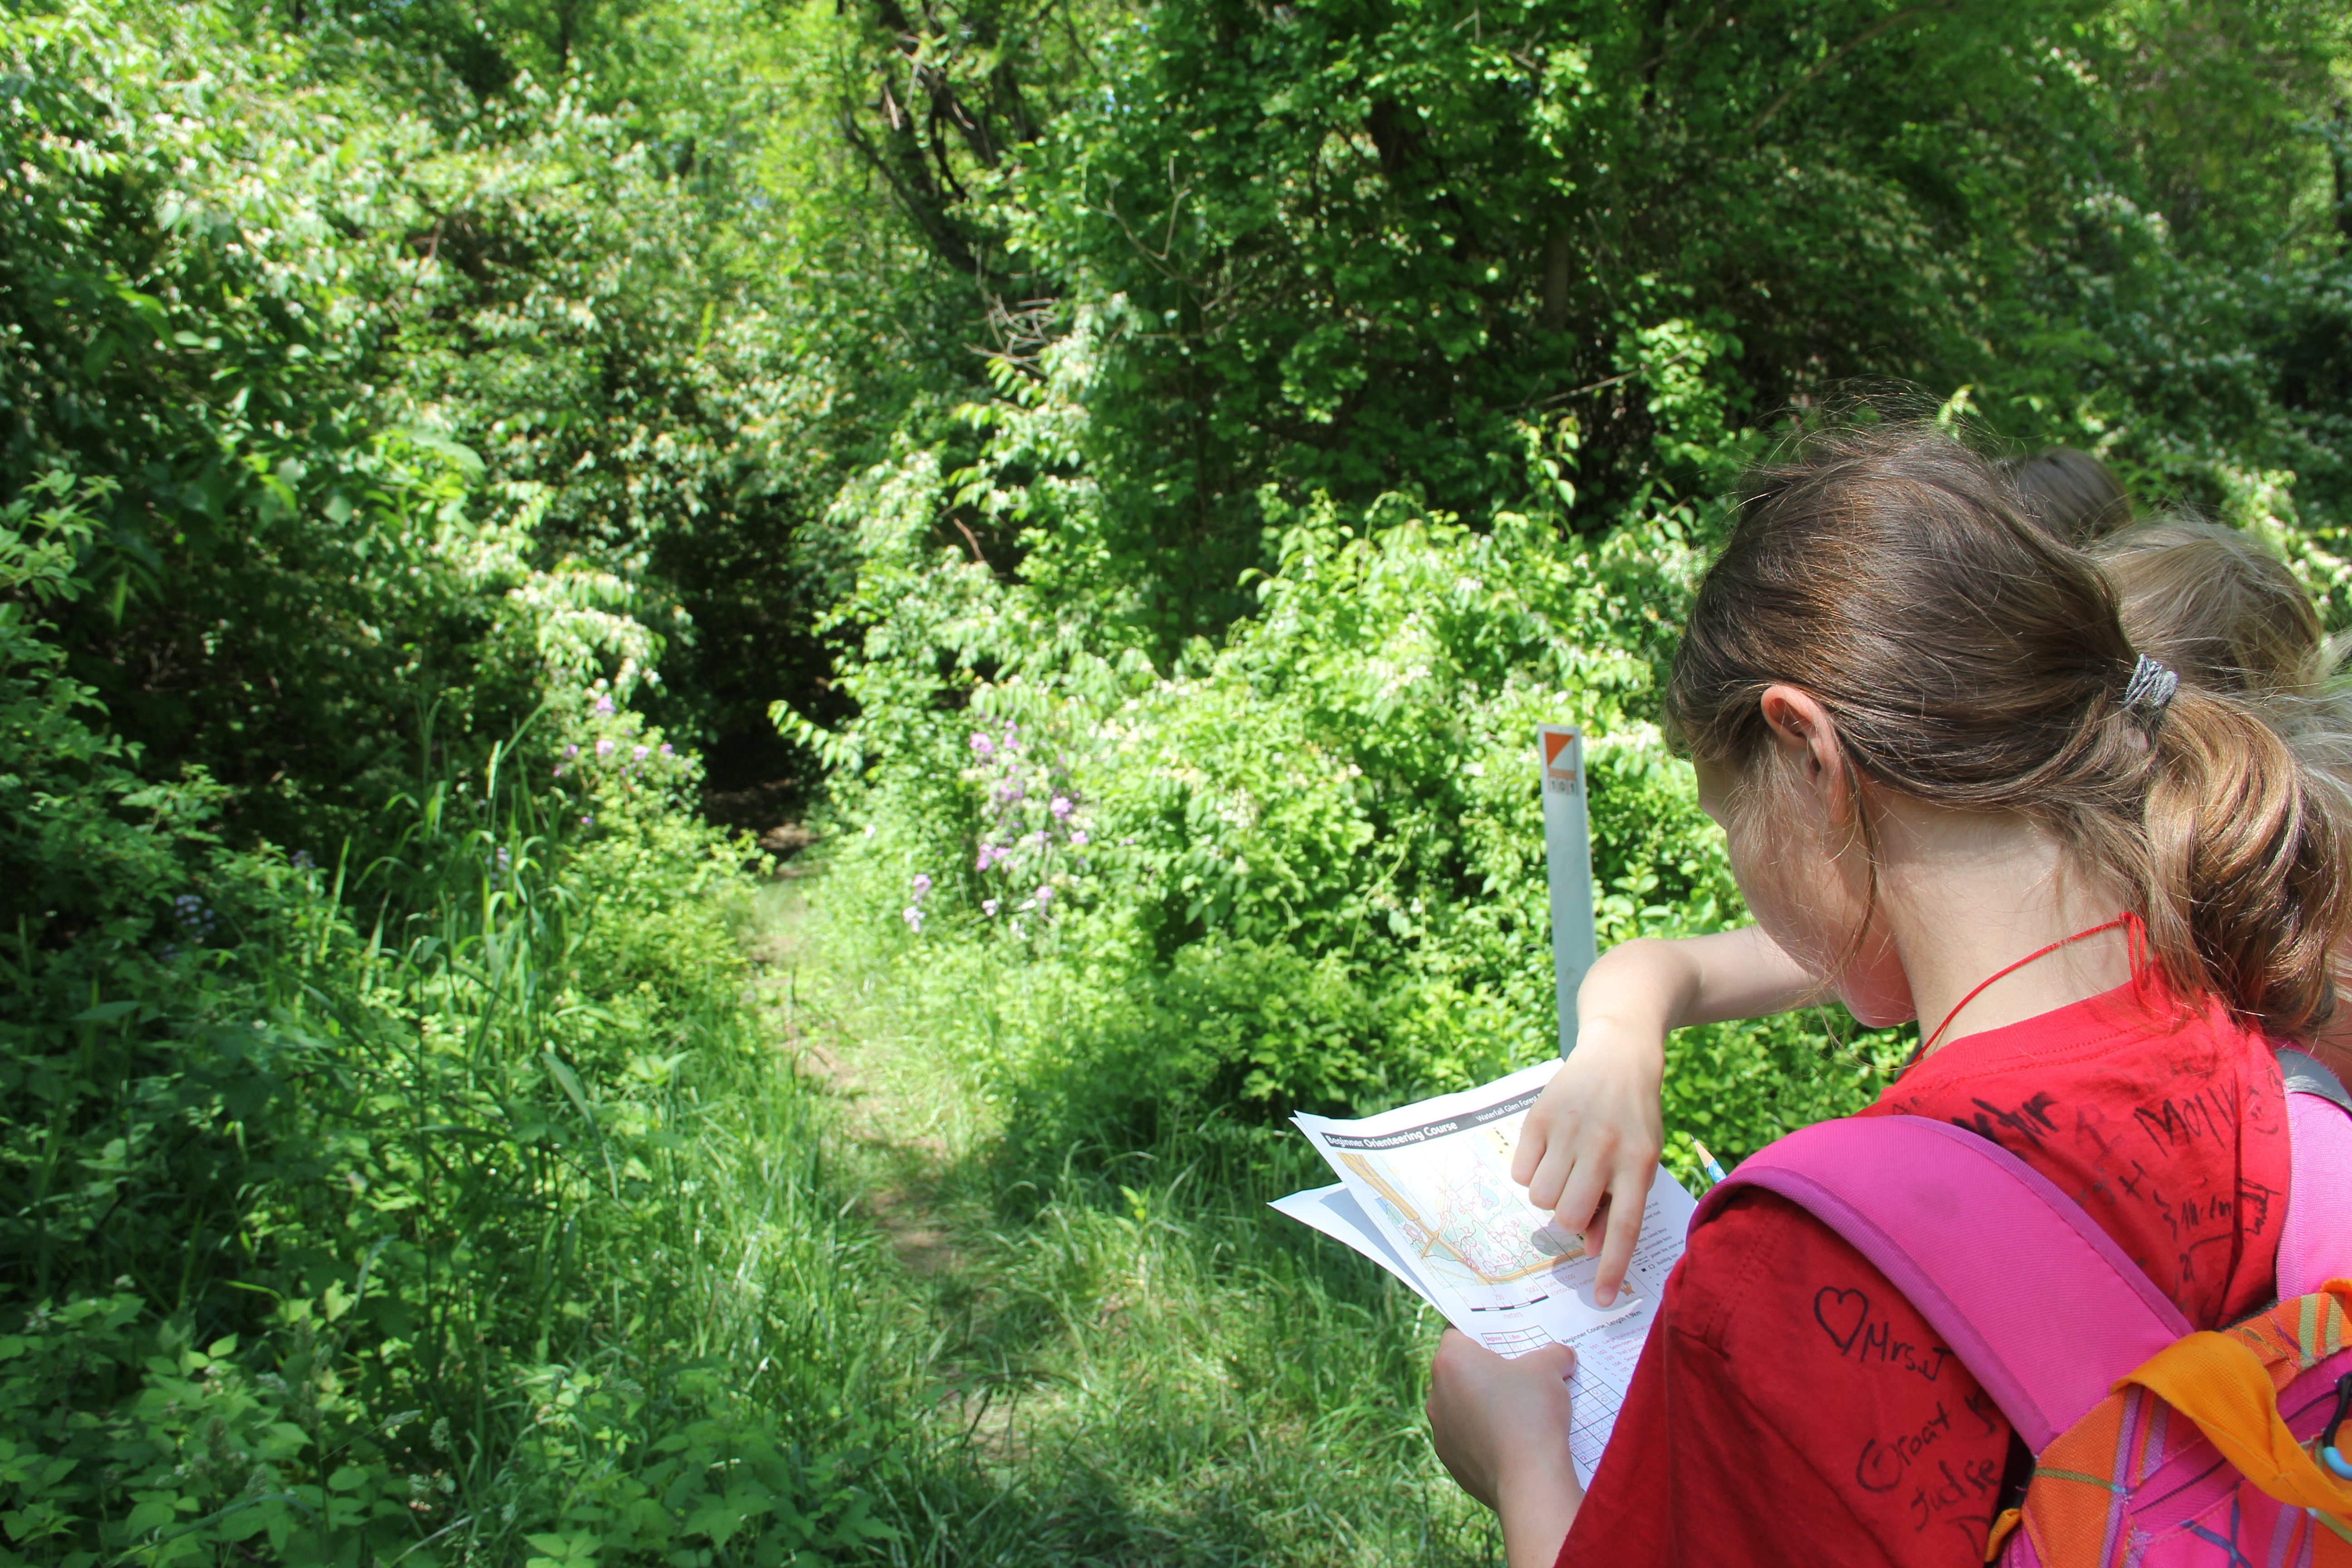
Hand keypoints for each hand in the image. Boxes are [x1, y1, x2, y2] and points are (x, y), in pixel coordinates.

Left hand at [1427, 1330, 1581, 1565]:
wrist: (1528, 1480)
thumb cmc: (1532, 1413)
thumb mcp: (1549, 1369)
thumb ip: (1553, 1354)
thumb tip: (1562, 1355)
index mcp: (1451, 1362)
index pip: (1457, 1336)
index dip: (1482, 1338)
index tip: (1505, 1347)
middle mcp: (1437, 1394)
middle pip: (1460, 1373)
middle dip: (1487, 1374)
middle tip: (1519, 1378)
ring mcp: (1441, 1431)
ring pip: (1462, 1408)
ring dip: (1484, 1408)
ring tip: (1519, 1414)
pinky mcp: (1451, 1461)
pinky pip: (1467, 1440)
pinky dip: (1486, 1438)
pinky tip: (1514, 1443)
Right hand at [1511, 1015, 1663, 1305]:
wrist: (1619, 1054)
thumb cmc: (1633, 1119)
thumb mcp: (1642, 1158)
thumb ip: (1620, 1203)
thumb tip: (1592, 1249)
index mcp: (1638, 1162)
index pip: (1625, 1226)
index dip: (1612, 1266)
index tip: (1604, 1300)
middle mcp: (1605, 1147)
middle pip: (1571, 1216)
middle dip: (1570, 1218)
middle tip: (1578, 1196)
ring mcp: (1570, 1130)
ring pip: (1542, 1197)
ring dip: (1550, 1194)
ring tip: (1565, 1169)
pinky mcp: (1540, 1116)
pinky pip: (1520, 1171)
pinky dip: (1530, 1171)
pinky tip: (1549, 1151)